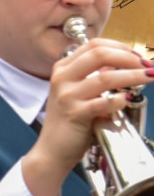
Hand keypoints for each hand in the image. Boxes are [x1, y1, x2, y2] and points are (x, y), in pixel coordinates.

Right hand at [23, 39, 153, 195]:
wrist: (52, 150)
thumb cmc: (69, 122)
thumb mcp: (78, 92)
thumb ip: (95, 76)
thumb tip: (125, 63)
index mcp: (63, 68)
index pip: (94, 45)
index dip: (121, 47)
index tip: (137, 56)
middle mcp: (62, 78)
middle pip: (99, 54)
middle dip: (130, 57)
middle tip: (148, 66)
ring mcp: (67, 96)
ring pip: (106, 77)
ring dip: (134, 75)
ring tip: (150, 77)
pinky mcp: (75, 114)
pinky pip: (104, 102)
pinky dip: (120, 99)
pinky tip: (128, 99)